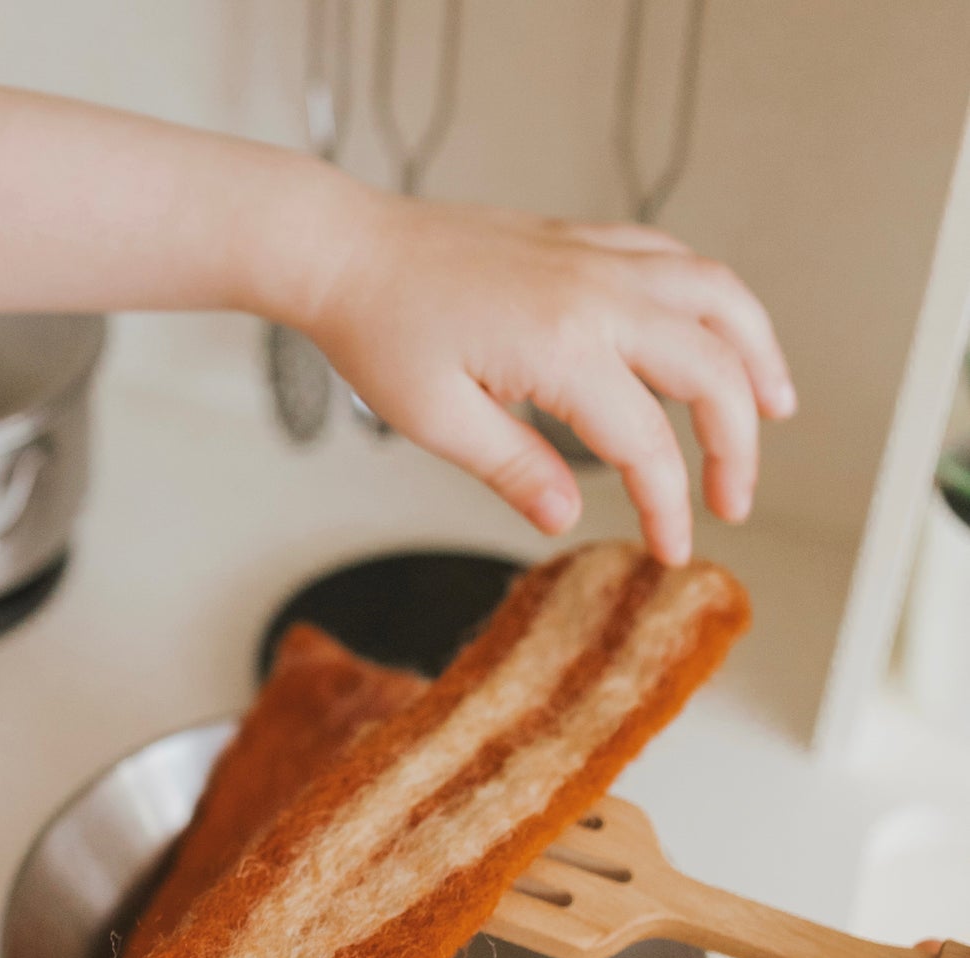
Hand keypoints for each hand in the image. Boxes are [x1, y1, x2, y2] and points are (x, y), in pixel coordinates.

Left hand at [304, 195, 795, 565]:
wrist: (346, 252)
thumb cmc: (379, 334)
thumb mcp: (436, 421)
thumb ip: (514, 468)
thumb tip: (567, 518)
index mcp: (562, 347)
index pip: (646, 444)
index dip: (669, 506)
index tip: (672, 551)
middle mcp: (598, 293)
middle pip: (711, 369)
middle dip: (736, 444)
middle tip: (733, 503)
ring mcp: (596, 257)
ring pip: (716, 297)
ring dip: (757, 355)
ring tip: (777, 408)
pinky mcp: (583, 240)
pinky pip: (677, 261)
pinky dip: (714, 301)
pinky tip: (715, 335)